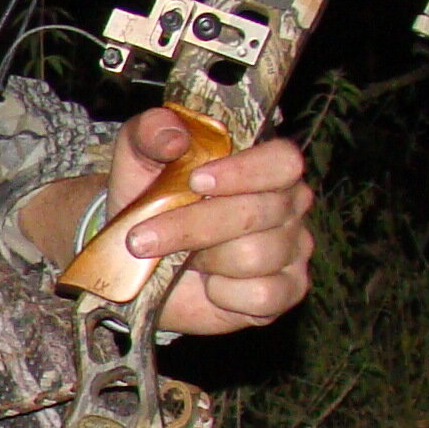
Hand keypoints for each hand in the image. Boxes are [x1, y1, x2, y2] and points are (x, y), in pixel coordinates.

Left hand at [99, 108, 315, 336]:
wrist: (136, 260)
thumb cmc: (150, 200)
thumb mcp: (138, 156)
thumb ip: (150, 132)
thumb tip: (174, 138)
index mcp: (266, 166)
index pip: (282, 161)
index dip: (244, 172)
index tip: (195, 181)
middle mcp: (289, 206)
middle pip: (258, 213)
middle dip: (192, 226)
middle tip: (144, 237)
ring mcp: (292, 251)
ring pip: (254, 256)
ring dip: (205, 260)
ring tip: (186, 258)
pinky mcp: (285, 292)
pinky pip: (262, 295)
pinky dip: (224, 294)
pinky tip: (209, 285)